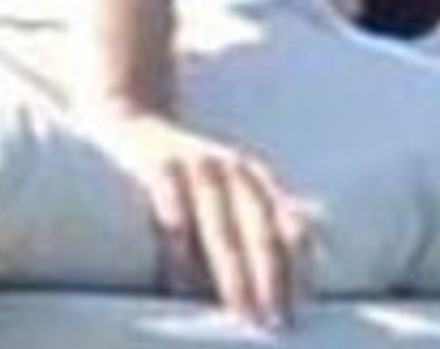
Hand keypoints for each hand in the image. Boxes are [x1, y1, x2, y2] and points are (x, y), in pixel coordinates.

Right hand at [105, 113, 311, 328]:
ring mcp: (196, 166)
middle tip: (273, 322)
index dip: (298, 266)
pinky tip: (181, 288)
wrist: (131, 117)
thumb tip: (308, 250)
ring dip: (234, 274)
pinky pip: (172, 217)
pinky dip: (180, 254)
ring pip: (221, 228)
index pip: (289, 224)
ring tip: (239, 312)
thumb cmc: (184, 168)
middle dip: (270, 279)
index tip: (302, 306)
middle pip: (260, 230)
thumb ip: (260, 213)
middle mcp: (233, 169)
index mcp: (255, 177)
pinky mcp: (158, 167)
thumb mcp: (229, 183)